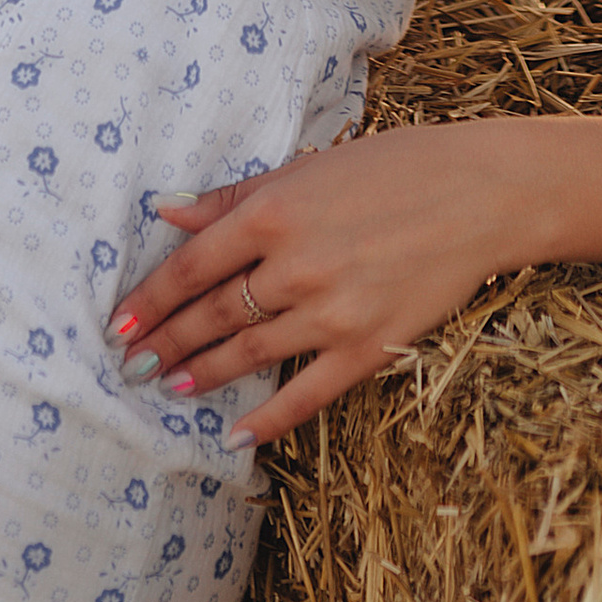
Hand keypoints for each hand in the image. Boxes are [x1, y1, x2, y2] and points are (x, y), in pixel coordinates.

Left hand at [107, 124, 515, 450]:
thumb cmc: (395, 168)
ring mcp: (332, 312)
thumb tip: (168, 212)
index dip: (150, 298)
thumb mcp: (308, 167)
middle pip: (211, 315)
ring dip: (202, 374)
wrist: (483, 195)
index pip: (191, 266)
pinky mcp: (367, 347)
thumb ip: (235, 197)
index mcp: (276, 212)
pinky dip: (267, 419)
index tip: (118, 321)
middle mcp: (296, 265)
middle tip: (131, 364)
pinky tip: (236, 434)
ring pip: (247, 355)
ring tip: (171, 387)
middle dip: (165, 341)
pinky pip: (305, 395)